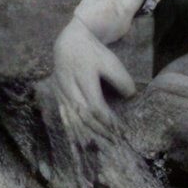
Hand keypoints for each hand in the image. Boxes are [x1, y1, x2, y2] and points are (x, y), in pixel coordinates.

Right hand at [52, 18, 135, 134]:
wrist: (69, 43)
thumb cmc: (93, 53)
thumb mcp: (111, 62)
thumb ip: (121, 80)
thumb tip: (130, 97)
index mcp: (82, 77)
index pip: (95, 107)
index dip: (107, 121)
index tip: (120, 130)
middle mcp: (68, 87)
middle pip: (83, 117)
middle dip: (99, 132)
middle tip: (114, 143)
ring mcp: (60, 93)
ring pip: (73, 120)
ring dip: (87, 134)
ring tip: (102, 144)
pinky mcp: (57, 97)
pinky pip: (66, 117)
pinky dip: (76, 129)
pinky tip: (86, 138)